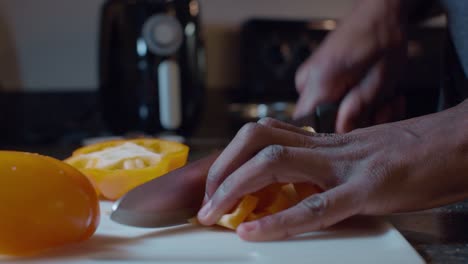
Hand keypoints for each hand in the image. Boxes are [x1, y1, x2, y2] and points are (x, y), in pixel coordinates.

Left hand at [197, 103, 467, 240]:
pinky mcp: (368, 188)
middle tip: (205, 201)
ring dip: (235, 186)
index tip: (215, 183)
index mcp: (325, 142)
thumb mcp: (360, 155)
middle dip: (222, 170)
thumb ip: (327, 167)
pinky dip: (280, 220)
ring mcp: (346, 165)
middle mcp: (327, 148)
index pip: (263, 135)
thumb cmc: (413, 152)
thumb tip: (299, 186)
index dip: (231, 156)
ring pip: (275, 162)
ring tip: (215, 212)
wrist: (458, 142)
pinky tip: (254, 232)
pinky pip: (316, 205)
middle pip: (257, 142)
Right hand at [294, 0, 407, 132]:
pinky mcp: (316, 80)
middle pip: (322, 123)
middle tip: (385, 107)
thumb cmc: (382, 37)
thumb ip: (359, 105)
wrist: (378, 13)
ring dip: (362, 113)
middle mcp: (307, 81)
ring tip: (385, 98)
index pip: (308, 125)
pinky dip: (356, 104)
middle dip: (358, 122)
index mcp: (320, 80)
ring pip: (330, 116)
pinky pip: (331, 104)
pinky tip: (375, 95)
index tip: (362, 126)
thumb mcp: (381, 77)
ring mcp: (310, 80)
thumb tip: (342, 129)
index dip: (337, 133)